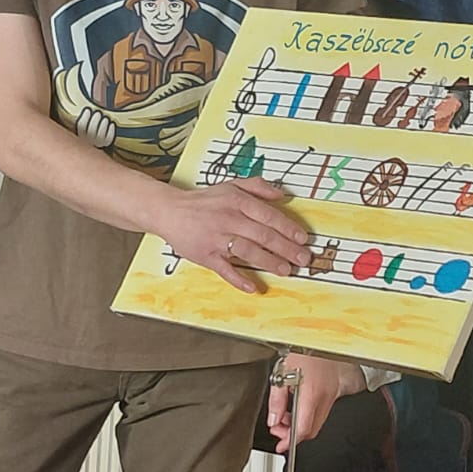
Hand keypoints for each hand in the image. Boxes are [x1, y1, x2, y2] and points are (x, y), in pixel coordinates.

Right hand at [75, 105, 116, 148]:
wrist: (98, 143)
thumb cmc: (90, 129)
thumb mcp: (84, 124)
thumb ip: (84, 118)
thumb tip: (87, 107)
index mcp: (79, 134)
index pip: (81, 127)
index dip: (84, 117)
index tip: (88, 109)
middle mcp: (87, 141)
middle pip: (91, 131)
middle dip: (95, 120)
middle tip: (98, 113)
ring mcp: (97, 144)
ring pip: (100, 135)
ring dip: (103, 125)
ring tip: (105, 118)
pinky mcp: (106, 144)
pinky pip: (109, 138)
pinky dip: (111, 131)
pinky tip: (112, 124)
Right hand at [154, 177, 312, 293]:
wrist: (169, 211)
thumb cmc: (204, 201)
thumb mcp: (231, 185)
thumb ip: (258, 186)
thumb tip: (283, 194)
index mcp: (237, 201)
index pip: (269, 216)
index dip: (288, 228)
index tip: (303, 238)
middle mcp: (228, 219)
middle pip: (263, 235)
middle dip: (286, 248)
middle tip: (302, 258)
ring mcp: (216, 238)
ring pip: (247, 251)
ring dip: (268, 262)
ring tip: (286, 270)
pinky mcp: (205, 255)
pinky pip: (224, 269)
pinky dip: (238, 279)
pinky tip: (253, 286)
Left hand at [265, 354, 366, 452]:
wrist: (320, 335)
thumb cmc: (302, 348)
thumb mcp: (281, 373)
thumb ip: (277, 401)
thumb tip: (274, 420)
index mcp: (311, 394)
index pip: (303, 429)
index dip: (290, 442)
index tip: (282, 446)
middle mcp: (326, 397)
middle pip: (312, 429)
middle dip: (294, 434)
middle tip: (279, 430)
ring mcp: (332, 393)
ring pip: (318, 421)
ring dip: (301, 424)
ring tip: (285, 415)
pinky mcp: (334, 389)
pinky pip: (322, 410)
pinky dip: (309, 414)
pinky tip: (297, 406)